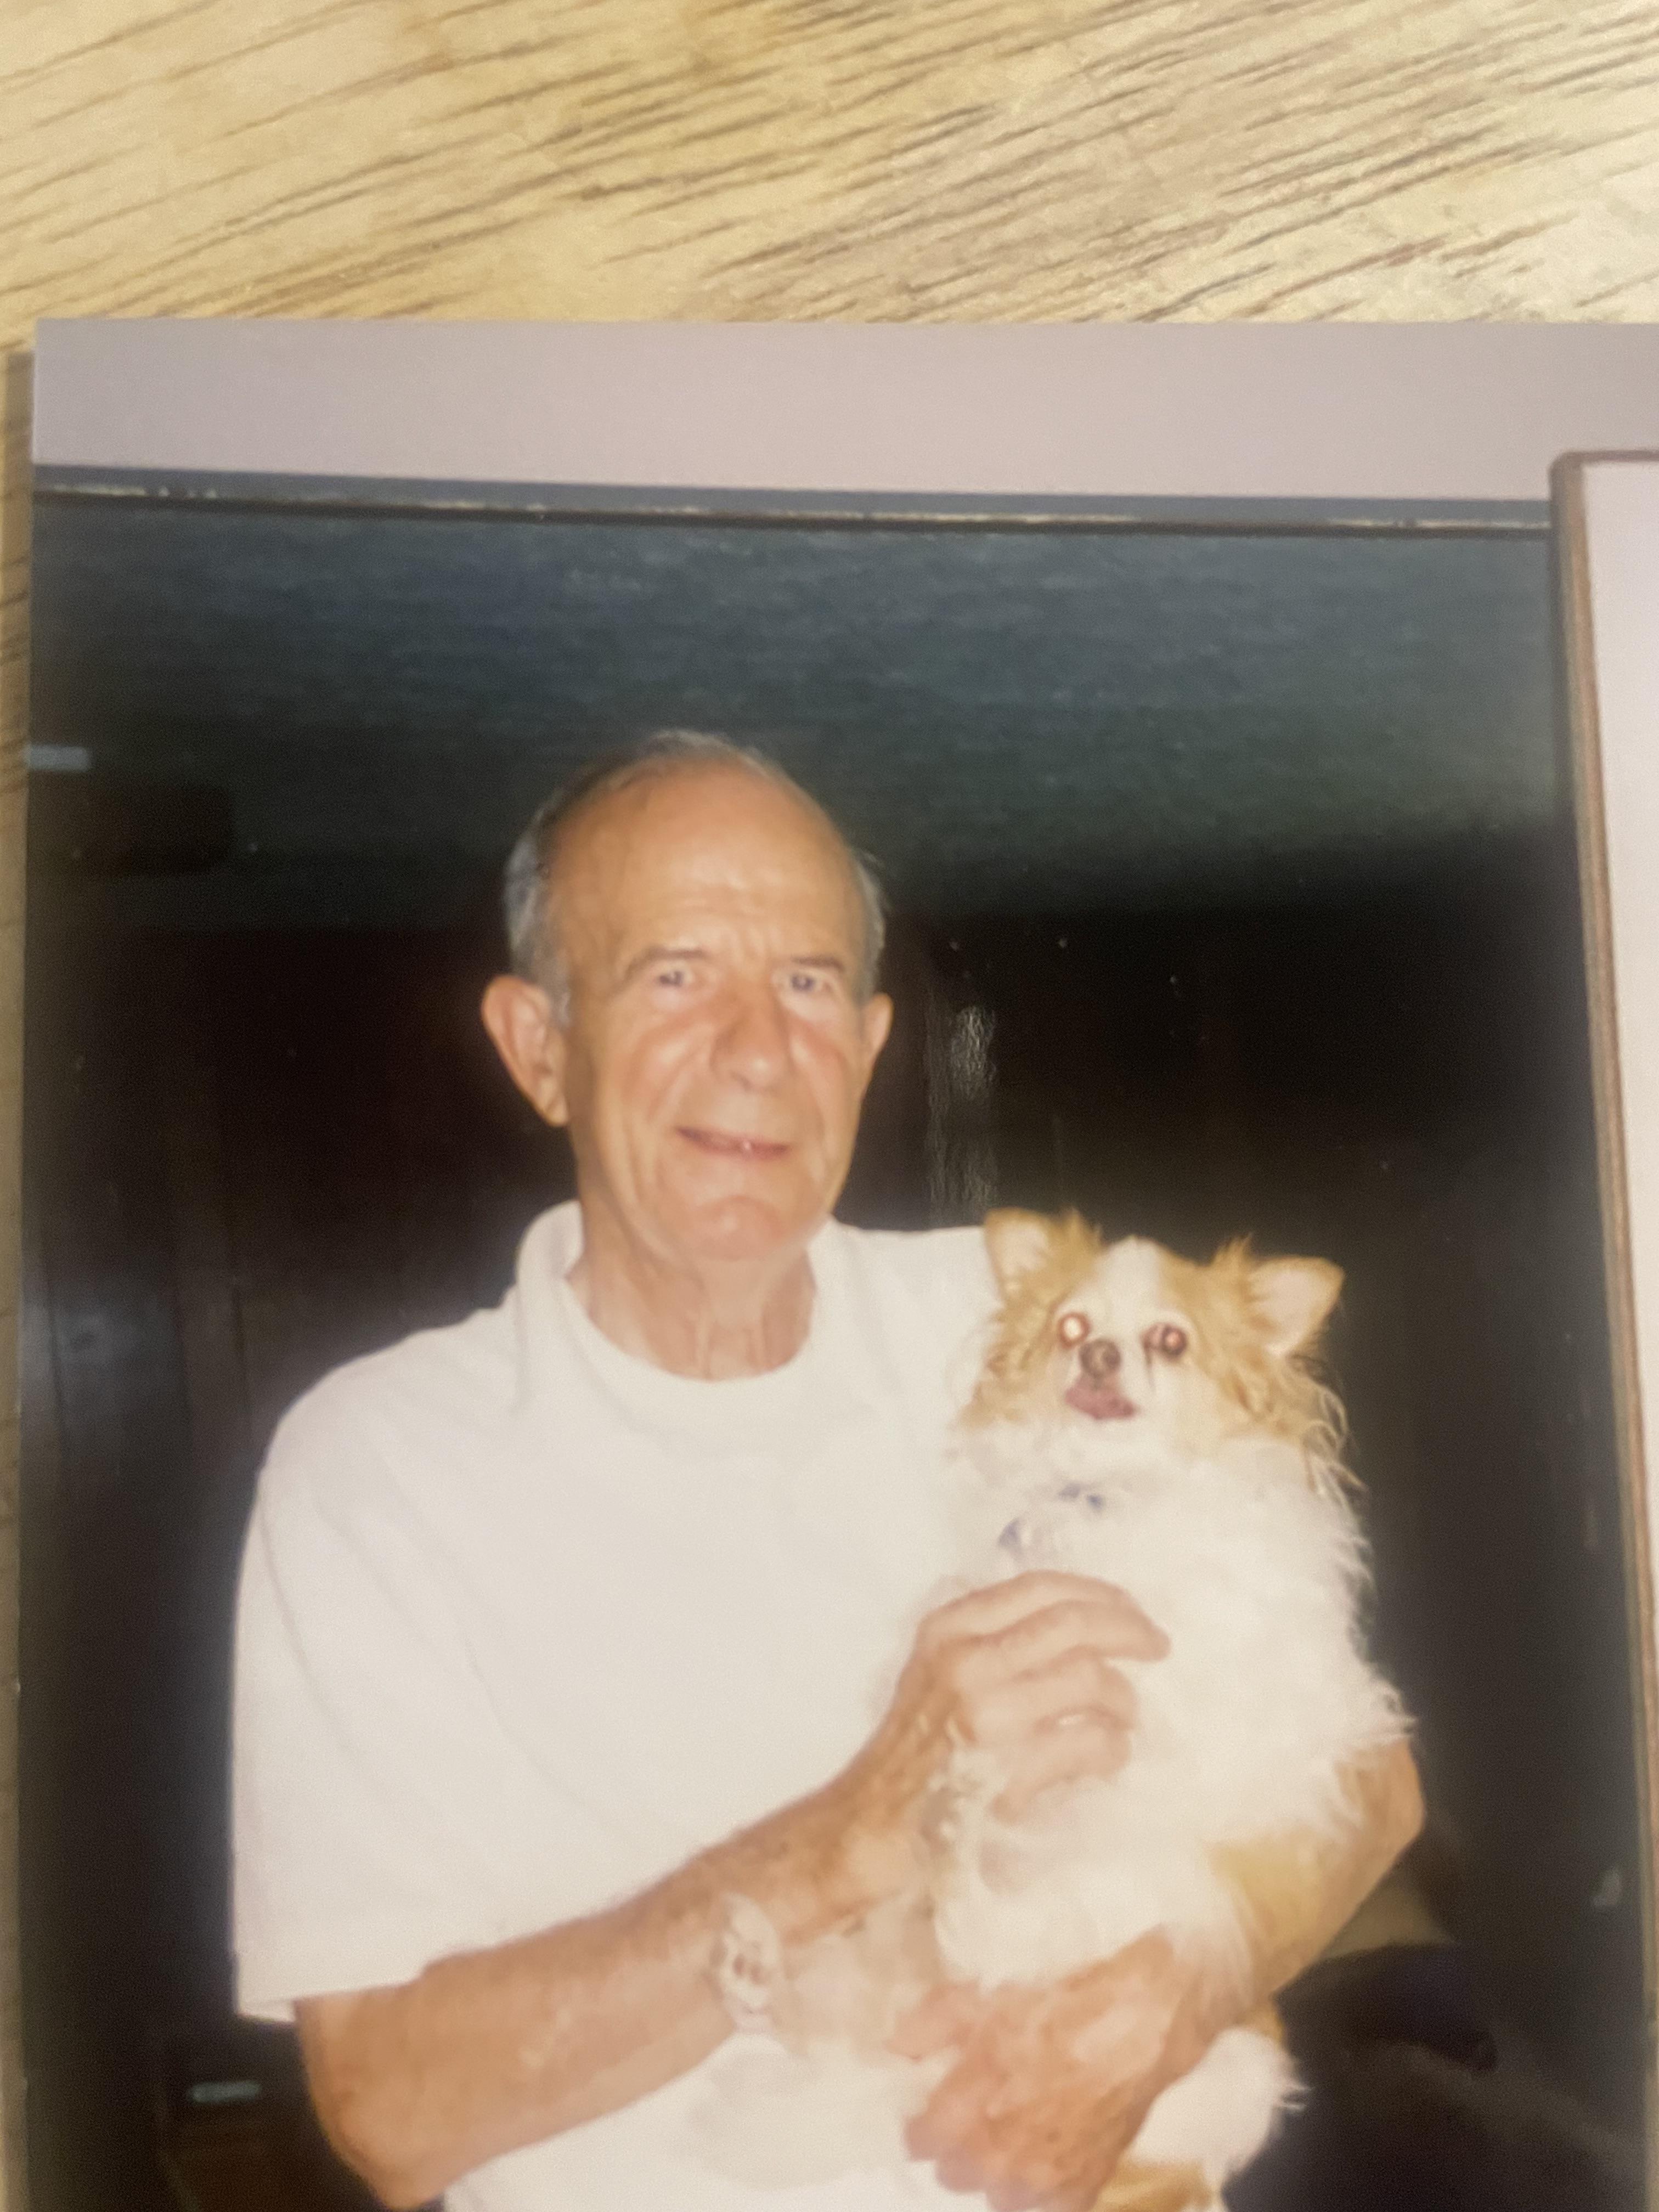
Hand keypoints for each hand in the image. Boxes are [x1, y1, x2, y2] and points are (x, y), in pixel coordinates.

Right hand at [823, 1574, 1168, 1912]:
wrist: (876, 1828)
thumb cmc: (920, 1752)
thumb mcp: (940, 1670)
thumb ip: (995, 1637)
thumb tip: (1086, 1617)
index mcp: (948, 1627)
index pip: (1039, 1587)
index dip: (1099, 1593)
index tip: (1132, 1610)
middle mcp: (964, 1660)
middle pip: (1073, 1623)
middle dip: (1128, 1630)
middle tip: (1158, 1646)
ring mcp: (985, 1715)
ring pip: (1091, 1679)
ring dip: (1123, 1701)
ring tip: (1123, 1720)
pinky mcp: (1009, 1770)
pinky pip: (1091, 1743)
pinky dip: (1112, 1749)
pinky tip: (1108, 1759)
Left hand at [892, 1931, 1229, 2211]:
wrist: (1137, 2020)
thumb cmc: (1057, 2000)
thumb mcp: (982, 1994)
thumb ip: (928, 2025)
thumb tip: (894, 2049)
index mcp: (969, 2107)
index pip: (919, 2144)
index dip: (922, 2121)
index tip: (933, 2105)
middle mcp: (1000, 2155)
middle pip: (953, 2174)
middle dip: (959, 2145)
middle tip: (978, 2112)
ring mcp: (1042, 2180)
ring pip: (996, 2195)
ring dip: (997, 2170)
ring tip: (1013, 2134)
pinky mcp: (1081, 2189)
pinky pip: (1042, 2206)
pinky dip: (1039, 2187)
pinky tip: (1046, 2153)